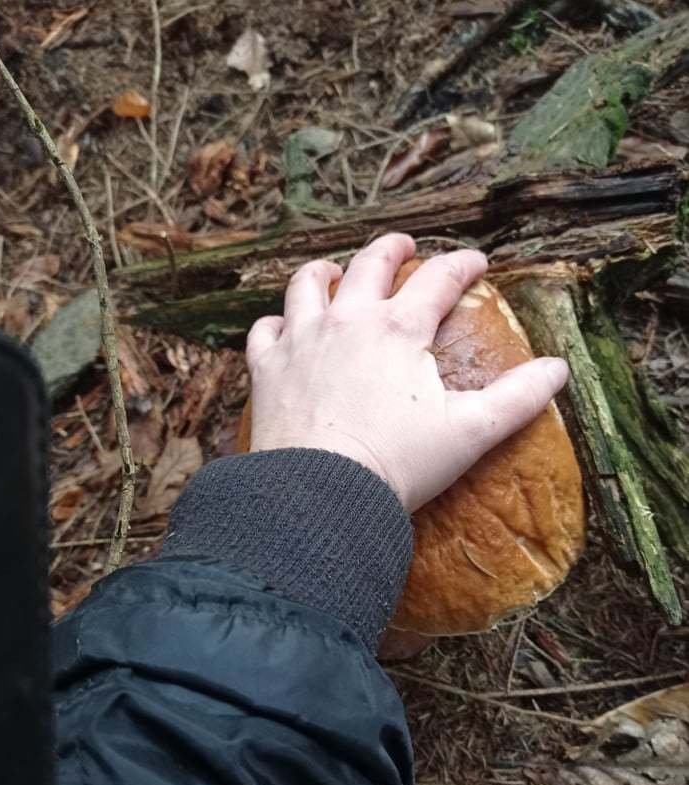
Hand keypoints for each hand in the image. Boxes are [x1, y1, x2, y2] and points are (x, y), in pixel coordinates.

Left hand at [245, 233, 567, 512]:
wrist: (319, 496)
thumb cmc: (398, 464)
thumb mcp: (470, 433)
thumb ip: (517, 398)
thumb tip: (559, 369)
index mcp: (399, 330)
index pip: (439, 279)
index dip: (462, 264)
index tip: (476, 262)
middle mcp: (348, 321)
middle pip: (370, 264)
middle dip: (392, 249)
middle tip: (404, 247)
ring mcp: (301, 341)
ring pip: (308, 285)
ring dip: (325, 272)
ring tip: (335, 272)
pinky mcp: (267, 369)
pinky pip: (266, 331)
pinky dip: (277, 324)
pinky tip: (284, 329)